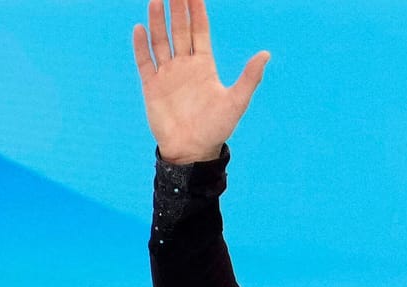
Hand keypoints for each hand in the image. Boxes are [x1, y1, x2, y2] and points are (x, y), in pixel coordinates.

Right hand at [131, 0, 267, 163]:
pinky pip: (145, 62)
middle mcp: (184, 66)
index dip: (197, 11)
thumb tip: (266, 54)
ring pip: (161, 41)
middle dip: (177, 9)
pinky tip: (140, 28)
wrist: (191, 151)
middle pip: (179, 30)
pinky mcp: (152, 87)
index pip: (200, 30)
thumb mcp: (237, 102)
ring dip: (158, 21)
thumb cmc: (216, 129)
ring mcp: (167, 75)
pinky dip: (141, 46)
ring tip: (156, 0)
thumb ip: (249, 77)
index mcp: (204, 65)